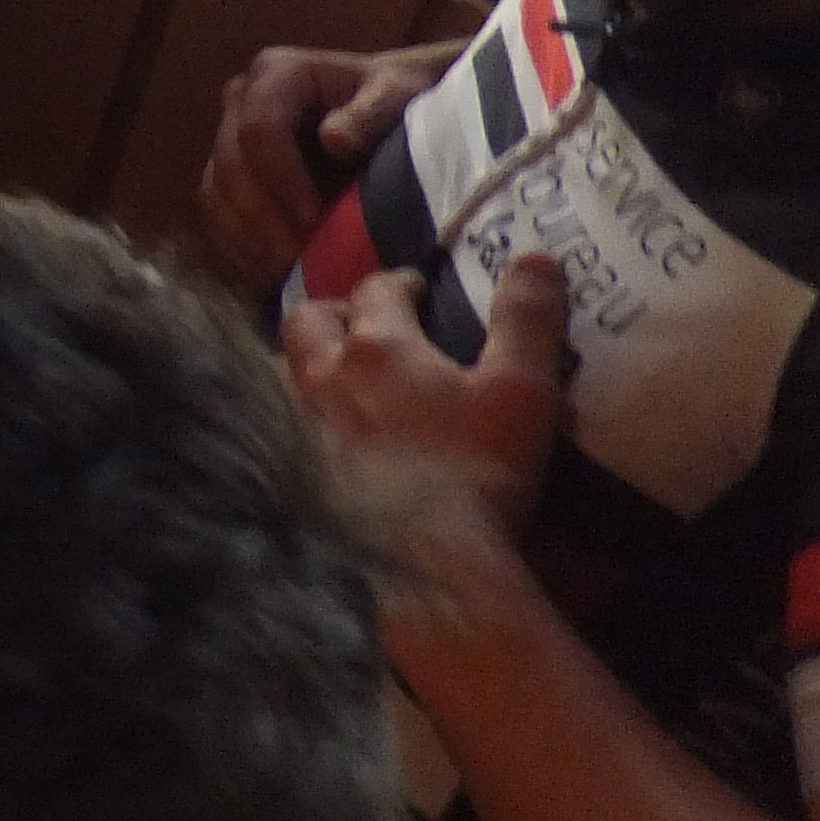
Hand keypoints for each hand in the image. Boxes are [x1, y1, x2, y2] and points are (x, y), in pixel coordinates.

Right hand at [200, 44, 432, 295]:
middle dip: (262, 218)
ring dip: (247, 239)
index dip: (280, 179)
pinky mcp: (228, 175)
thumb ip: (371, 113)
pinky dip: (241, 247)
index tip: (314, 221)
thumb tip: (333, 139)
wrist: (392, 112)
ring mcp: (229, 139)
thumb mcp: (398, 96)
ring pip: (214, 195)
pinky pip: (217, 216)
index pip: (258, 129)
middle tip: (299, 259)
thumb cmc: (400, 101)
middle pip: (228, 167)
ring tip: (289, 270)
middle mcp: (241, 101)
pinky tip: (274, 271)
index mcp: (277, 74)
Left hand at [287, 251, 567, 611]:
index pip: (378, 290)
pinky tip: (326, 436)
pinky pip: (284, 427)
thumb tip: (536, 257)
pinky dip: (301, 416)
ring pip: (286, 370)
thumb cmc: (476, 473)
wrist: (425, 563)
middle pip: (309, 320)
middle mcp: (324, 378)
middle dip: (336, 310)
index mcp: (378, 348)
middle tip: (366, 320)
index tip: (417, 287)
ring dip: (310, 360)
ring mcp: (301, 428)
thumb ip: (528, 322)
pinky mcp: (294, 475)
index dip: (399, 282)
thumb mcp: (523, 391)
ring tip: (340, 374)